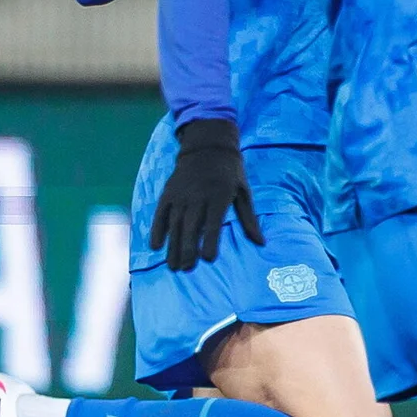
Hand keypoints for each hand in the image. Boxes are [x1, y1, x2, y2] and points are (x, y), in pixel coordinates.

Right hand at [150, 118, 260, 271]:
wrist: (208, 146)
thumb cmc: (231, 173)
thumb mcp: (243, 192)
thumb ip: (249, 219)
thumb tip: (262, 243)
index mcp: (219, 196)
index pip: (213, 223)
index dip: (211, 241)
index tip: (208, 259)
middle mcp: (197, 196)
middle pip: (191, 226)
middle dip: (188, 249)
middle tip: (186, 269)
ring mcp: (180, 194)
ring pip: (175, 224)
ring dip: (172, 246)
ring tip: (173, 266)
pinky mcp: (168, 193)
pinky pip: (160, 213)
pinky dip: (157, 229)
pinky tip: (155, 246)